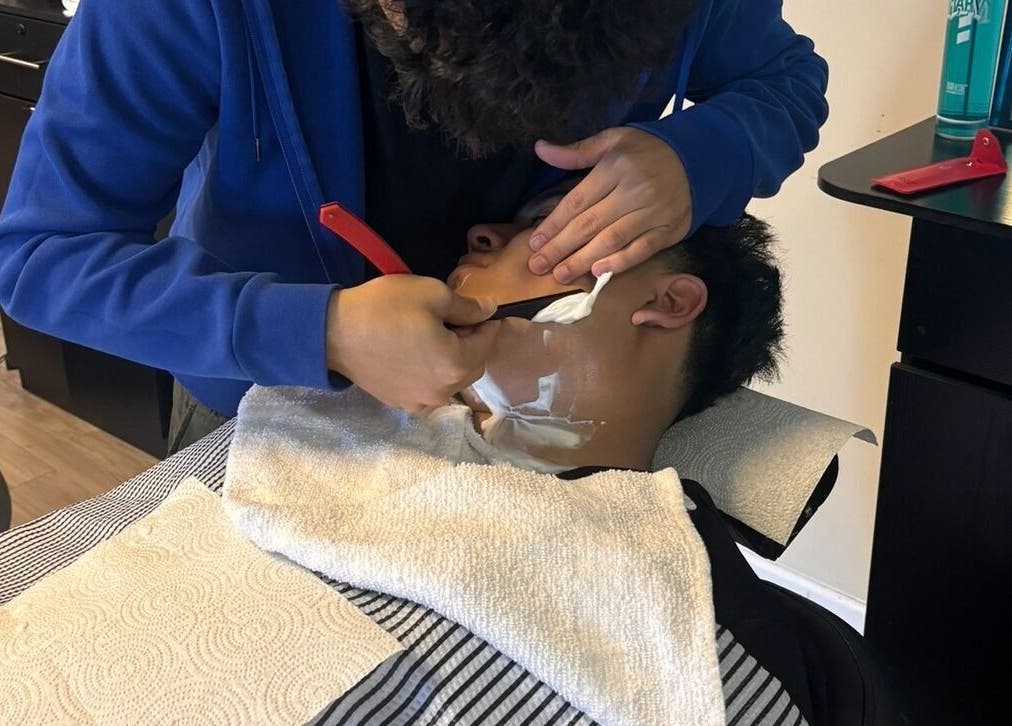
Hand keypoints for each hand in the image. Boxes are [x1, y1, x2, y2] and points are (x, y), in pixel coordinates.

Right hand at [326, 276, 499, 411]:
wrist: (333, 333)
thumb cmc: (384, 308)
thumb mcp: (433, 293)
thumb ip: (468, 306)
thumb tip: (490, 310)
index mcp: (456, 365)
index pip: (488, 342)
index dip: (486, 322)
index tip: (475, 308)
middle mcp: (443, 391)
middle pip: (473, 365)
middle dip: (470, 343)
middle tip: (451, 319)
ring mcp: (421, 401)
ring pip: (451, 379)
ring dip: (450, 359)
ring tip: (430, 335)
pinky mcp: (401, 402)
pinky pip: (428, 387)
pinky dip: (429, 372)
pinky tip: (411, 352)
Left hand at [528, 127, 691, 283]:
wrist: (700, 158)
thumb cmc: (649, 150)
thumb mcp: (614, 140)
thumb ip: (577, 151)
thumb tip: (541, 149)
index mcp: (616, 167)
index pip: (577, 201)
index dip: (554, 224)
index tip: (535, 242)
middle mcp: (634, 191)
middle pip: (590, 224)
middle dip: (561, 247)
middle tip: (538, 266)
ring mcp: (654, 213)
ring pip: (612, 240)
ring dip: (584, 260)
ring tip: (561, 274)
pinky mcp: (669, 230)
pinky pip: (641, 250)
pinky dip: (620, 263)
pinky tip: (599, 272)